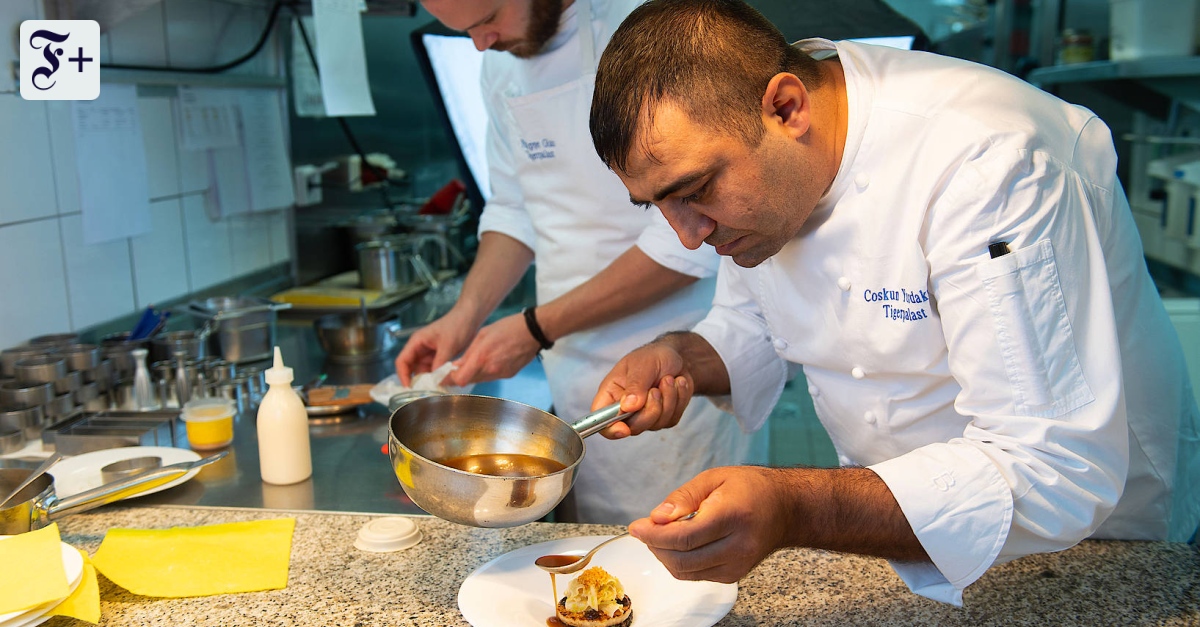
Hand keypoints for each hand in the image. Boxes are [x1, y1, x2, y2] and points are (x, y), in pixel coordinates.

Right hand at [394, 308, 476, 385]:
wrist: (470, 317)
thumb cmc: (457, 326)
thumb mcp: (448, 345)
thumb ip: (440, 363)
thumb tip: (434, 381)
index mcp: (417, 342)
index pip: (402, 361)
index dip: (402, 376)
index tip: (409, 389)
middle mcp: (420, 348)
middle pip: (410, 368)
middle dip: (415, 381)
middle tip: (422, 395)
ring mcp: (429, 353)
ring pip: (422, 371)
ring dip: (426, 381)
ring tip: (433, 392)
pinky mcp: (438, 357)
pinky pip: (433, 370)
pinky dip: (435, 378)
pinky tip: (441, 385)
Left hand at [444, 313, 539, 386]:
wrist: (534, 331)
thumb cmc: (508, 327)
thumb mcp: (483, 334)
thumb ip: (469, 353)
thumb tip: (456, 365)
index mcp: (481, 357)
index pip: (459, 379)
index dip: (449, 380)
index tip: (443, 377)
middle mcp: (490, 369)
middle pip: (468, 381)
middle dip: (460, 376)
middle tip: (455, 370)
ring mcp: (501, 374)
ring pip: (480, 380)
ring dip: (473, 374)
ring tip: (475, 362)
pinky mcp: (509, 375)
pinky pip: (492, 377)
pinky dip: (487, 372)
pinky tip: (491, 361)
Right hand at [590, 342, 693, 438]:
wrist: (677, 357)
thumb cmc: (653, 356)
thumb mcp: (642, 364)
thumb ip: (635, 385)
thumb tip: (628, 407)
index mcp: (611, 394)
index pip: (602, 419)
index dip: (610, 429)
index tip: (624, 428)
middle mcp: (625, 408)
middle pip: (632, 427)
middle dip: (650, 409)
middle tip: (656, 389)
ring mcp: (645, 415)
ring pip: (655, 424)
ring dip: (668, 400)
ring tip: (669, 379)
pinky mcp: (663, 417)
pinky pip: (671, 419)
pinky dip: (679, 400)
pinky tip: (677, 384)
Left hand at [628, 467, 789, 583]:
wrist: (786, 509)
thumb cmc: (751, 488)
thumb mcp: (714, 478)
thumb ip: (683, 498)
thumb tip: (657, 517)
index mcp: (733, 515)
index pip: (685, 537)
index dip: (654, 535)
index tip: (636, 527)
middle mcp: (738, 545)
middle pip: (682, 559)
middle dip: (655, 545)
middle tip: (644, 529)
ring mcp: (737, 565)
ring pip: (685, 571)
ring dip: (664, 555)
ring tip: (660, 534)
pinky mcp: (734, 575)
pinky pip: (695, 575)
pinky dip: (679, 562)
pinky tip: (678, 544)